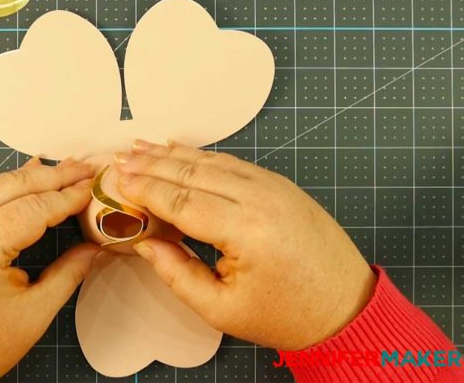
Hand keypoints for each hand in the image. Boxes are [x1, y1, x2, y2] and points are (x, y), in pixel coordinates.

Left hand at [0, 158, 96, 381]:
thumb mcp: (31, 315)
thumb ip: (67, 275)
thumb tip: (93, 249)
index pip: (35, 208)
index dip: (70, 197)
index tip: (97, 187)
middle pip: (15, 185)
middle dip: (55, 175)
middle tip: (87, 167)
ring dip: (33, 177)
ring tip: (66, 170)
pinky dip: (10, 188)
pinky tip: (29, 179)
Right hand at [114, 140, 375, 350]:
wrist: (346, 307)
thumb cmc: (287, 315)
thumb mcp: (222, 309)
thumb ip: (176, 274)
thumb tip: (143, 243)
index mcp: (247, 232)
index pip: (182, 201)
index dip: (145, 189)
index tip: (117, 180)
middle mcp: (262, 199)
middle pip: (193, 174)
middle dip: (152, 164)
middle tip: (120, 158)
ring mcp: (274, 187)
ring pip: (213, 162)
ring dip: (173, 155)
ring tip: (141, 148)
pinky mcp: (281, 185)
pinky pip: (234, 163)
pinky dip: (203, 156)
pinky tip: (181, 151)